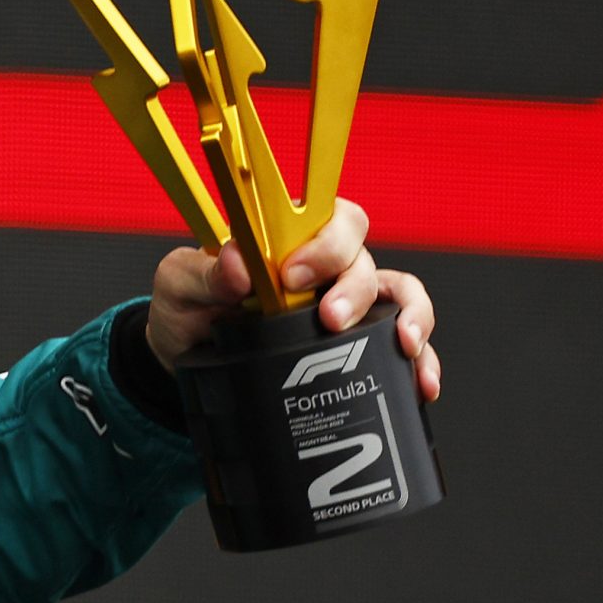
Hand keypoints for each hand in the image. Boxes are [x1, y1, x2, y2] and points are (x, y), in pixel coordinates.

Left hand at [144, 197, 440, 400]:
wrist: (184, 362)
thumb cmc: (188, 310)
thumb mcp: (180, 286)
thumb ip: (204, 272)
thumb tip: (236, 261)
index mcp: (288, 242)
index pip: (331, 219)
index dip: (325, 241)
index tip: (293, 275)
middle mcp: (326, 269)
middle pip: (365, 260)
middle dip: (355, 289)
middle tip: (329, 320)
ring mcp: (346, 305)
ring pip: (399, 296)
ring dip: (410, 317)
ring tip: (403, 345)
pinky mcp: (356, 346)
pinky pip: (403, 344)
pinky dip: (421, 360)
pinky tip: (422, 383)